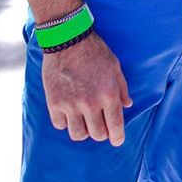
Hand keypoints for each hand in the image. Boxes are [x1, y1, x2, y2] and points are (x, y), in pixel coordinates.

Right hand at [42, 31, 131, 146]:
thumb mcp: (115, 66)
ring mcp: (71, 105)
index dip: (118, 137)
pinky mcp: (54, 103)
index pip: (115, 126)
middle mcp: (90, 103)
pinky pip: (60, 125)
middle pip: (97, 134)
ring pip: (78, 134)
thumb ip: (122, 88)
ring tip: (84, 120)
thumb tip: (127, 105)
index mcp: (108, 94)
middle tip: (101, 126)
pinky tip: (69, 112)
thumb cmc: (95, 51)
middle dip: (102, 133)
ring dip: (83, 130)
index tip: (117, 140)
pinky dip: (65, 122)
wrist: (67, 40)